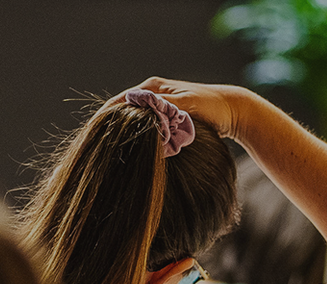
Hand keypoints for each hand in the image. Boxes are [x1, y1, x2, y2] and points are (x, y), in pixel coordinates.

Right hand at [107, 76, 250, 139]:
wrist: (232, 110)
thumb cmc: (213, 107)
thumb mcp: (188, 106)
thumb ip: (166, 109)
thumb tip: (143, 116)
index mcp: (153, 88)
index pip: (121, 101)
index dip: (106, 117)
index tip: (95, 132)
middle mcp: (152, 95)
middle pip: (123, 111)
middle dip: (110, 127)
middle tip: (97, 146)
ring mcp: (157, 107)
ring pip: (133, 122)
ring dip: (123, 135)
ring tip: (108, 151)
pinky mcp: (164, 119)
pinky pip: (145, 129)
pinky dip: (138, 138)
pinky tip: (130, 152)